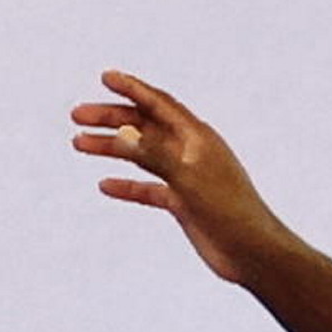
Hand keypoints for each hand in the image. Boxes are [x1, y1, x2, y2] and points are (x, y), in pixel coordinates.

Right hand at [67, 72, 301, 286]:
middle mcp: (192, 153)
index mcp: (198, 138)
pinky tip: (104, 185)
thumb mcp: (188, 180)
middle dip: (112, 118)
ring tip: (79, 143)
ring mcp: (188, 178)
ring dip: (113, 148)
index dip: (132, 88)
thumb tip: (122, 131)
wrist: (254, 255)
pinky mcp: (184, 204)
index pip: (160, 104)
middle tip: (77, 117)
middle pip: (146, 126)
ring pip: (143, 156)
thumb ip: (155, 154)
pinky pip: (149, 189)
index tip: (104, 77)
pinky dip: (127, 185)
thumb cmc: (229, 213)